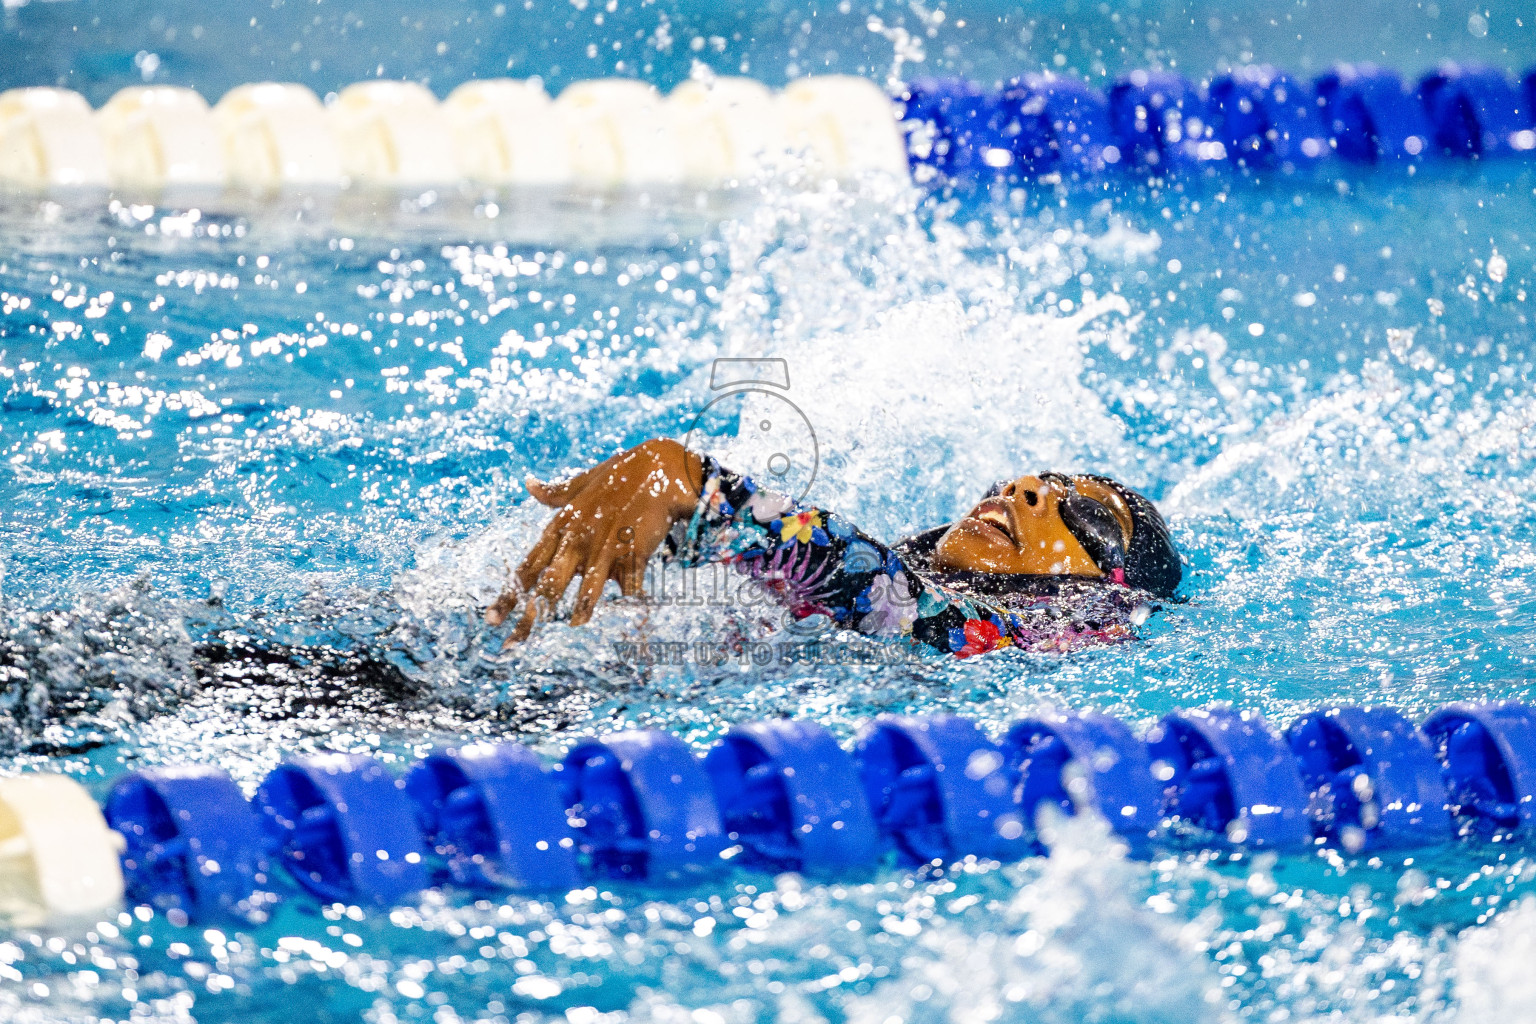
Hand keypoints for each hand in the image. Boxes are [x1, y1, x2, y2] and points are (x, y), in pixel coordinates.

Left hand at [486, 438, 702, 645]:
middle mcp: (578, 539)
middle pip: (549, 585)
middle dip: (530, 617)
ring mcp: (605, 546)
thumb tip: (529, 484)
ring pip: (588, 585)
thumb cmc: (619, 476)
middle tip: (513, 644)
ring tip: (574, 626)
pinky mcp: (633, 550)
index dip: (508, 595)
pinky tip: (633, 616)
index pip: (527, 567)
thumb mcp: (581, 483)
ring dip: (582, 608)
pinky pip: (629, 582)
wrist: (660, 467)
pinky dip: (631, 599)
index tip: (491, 620)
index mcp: (561, 527)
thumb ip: (554, 492)